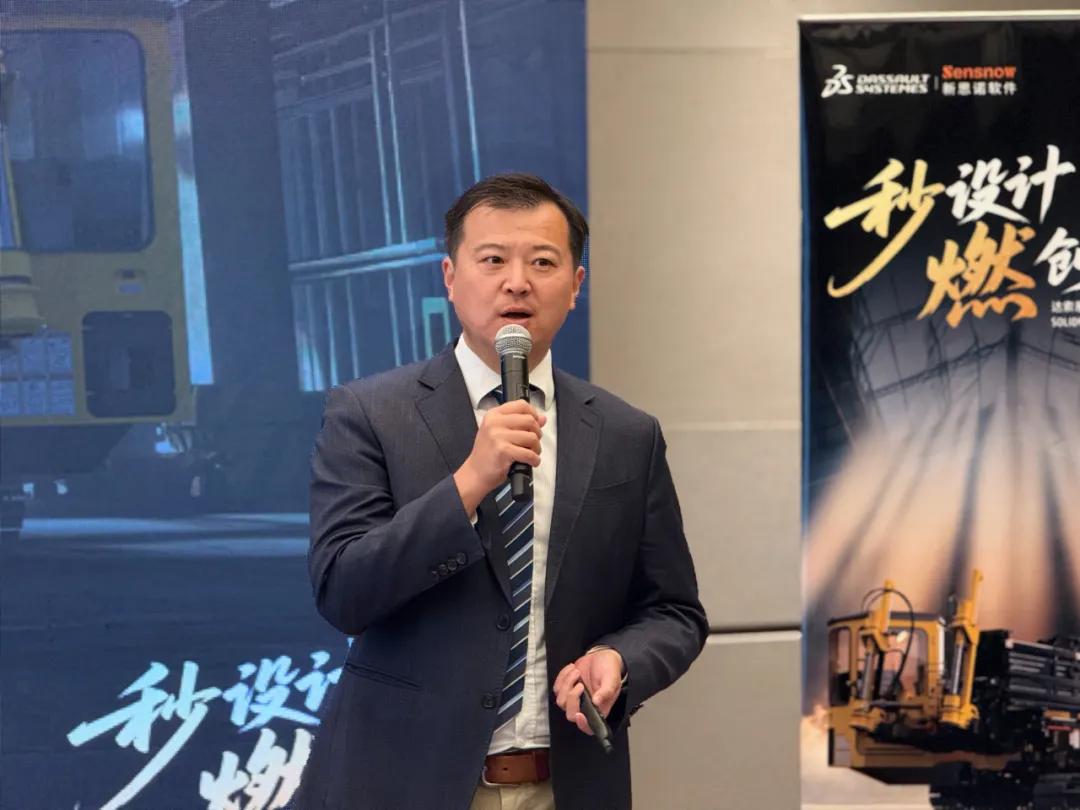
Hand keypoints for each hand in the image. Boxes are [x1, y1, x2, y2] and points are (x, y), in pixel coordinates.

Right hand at [454, 400, 545, 515]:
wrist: (475, 473)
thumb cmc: (488, 454)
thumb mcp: (500, 432)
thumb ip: (520, 423)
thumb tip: (542, 418)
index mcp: (494, 415)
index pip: (521, 405)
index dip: (534, 413)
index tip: (537, 423)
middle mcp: (494, 423)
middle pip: (529, 420)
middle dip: (537, 433)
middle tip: (533, 443)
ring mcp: (498, 436)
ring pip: (531, 437)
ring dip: (536, 448)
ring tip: (531, 453)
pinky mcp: (503, 451)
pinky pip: (529, 453)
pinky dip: (534, 459)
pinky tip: (531, 462)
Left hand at [552, 648, 623, 735]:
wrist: (601, 657)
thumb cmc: (609, 670)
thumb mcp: (612, 678)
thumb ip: (606, 690)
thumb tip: (596, 701)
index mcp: (599, 710)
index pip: (588, 727)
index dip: (582, 724)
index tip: (579, 714)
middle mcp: (585, 708)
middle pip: (570, 714)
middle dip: (572, 698)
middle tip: (580, 683)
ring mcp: (574, 699)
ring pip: (561, 701)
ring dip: (567, 684)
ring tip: (577, 671)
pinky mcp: (566, 689)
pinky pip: (557, 689)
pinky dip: (562, 677)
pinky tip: (572, 669)